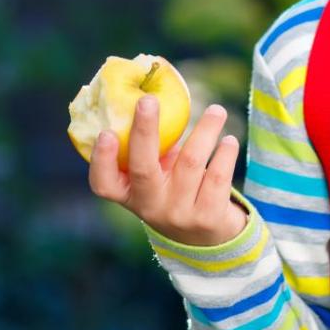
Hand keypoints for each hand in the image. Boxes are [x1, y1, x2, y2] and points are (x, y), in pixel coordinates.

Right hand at [89, 95, 248, 246]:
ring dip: (205, 130)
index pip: (104, 183)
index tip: (105, 132)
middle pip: (143, 169)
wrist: (206, 237)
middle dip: (144, 131)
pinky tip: (228, 140)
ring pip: (191, 163)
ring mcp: (179, 214)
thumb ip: (150, 147)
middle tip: (148, 100)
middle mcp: (150, 207)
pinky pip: (218, 176)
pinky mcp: (209, 217)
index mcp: (128, 194)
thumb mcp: (155, 175)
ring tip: (217, 110)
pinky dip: (225, 153)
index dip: (102, 159)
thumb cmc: (173, 188)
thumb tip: (151, 92)